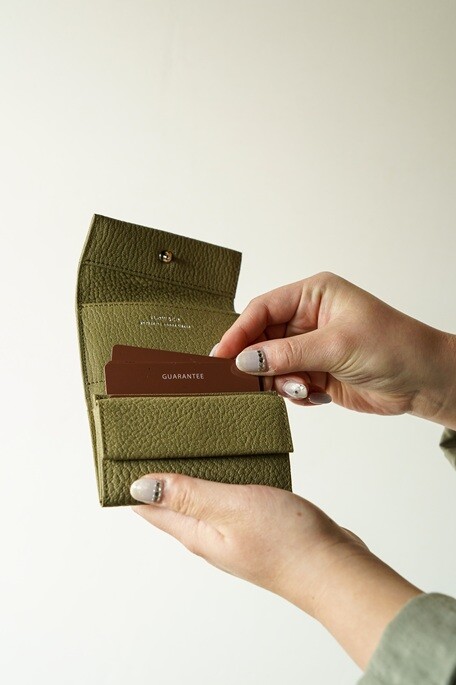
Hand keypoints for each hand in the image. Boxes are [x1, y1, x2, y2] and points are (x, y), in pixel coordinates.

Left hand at [131, 473, 420, 668]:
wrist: (335, 568)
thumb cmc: (288, 542)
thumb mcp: (231, 507)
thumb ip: (189, 495)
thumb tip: (140, 487)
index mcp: (196, 532)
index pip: (150, 507)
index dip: (133, 481)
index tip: (122, 453)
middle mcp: (210, 535)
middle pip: (173, 502)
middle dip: (159, 473)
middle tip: (152, 438)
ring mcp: (234, 532)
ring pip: (202, 498)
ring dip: (191, 474)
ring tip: (186, 444)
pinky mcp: (256, 526)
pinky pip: (229, 498)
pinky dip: (222, 478)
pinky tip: (231, 462)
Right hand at [213, 272, 455, 428]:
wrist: (424, 381)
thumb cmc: (393, 346)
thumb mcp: (336, 345)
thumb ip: (287, 354)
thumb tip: (245, 360)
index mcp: (313, 296)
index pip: (263, 309)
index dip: (239, 331)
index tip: (221, 356)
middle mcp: (308, 319)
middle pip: (261, 339)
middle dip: (258, 362)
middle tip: (245, 381)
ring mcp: (311, 348)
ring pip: (272, 366)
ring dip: (280, 381)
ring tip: (303, 386)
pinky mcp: (316, 373)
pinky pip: (287, 385)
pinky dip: (295, 393)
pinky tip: (316, 394)